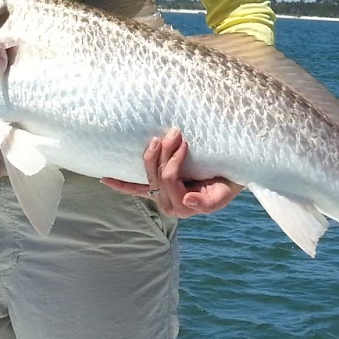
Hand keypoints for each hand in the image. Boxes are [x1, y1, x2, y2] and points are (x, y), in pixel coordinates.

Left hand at [102, 128, 240, 217]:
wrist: (231, 176)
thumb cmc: (229, 183)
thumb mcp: (223, 194)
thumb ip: (206, 202)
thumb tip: (185, 201)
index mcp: (184, 207)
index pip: (169, 180)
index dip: (172, 160)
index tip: (184, 141)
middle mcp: (169, 204)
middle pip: (157, 176)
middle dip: (163, 152)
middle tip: (174, 132)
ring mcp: (161, 196)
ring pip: (147, 176)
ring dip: (150, 155)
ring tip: (157, 138)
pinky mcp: (157, 189)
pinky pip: (137, 189)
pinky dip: (122, 185)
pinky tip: (106, 180)